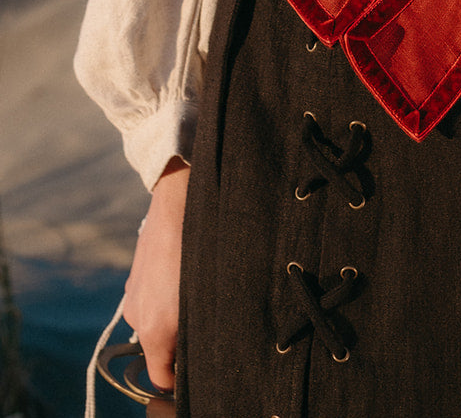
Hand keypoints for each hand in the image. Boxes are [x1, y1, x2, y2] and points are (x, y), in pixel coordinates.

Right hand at [123, 158, 189, 391]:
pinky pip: (152, 297)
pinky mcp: (135, 276)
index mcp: (153, 329)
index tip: (200, 364)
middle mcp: (137, 316)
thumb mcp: (204, 295)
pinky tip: (185, 272)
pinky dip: (166, 294)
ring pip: (157, 320)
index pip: (160, 378)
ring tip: (199, 288)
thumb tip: (197, 349)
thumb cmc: (199, 248)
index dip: (180, 377)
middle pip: (159, 348)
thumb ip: (197, 329)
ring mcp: (133, 294)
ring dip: (175, 314)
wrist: (179, 202)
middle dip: (180, 341)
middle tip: (208, 318)